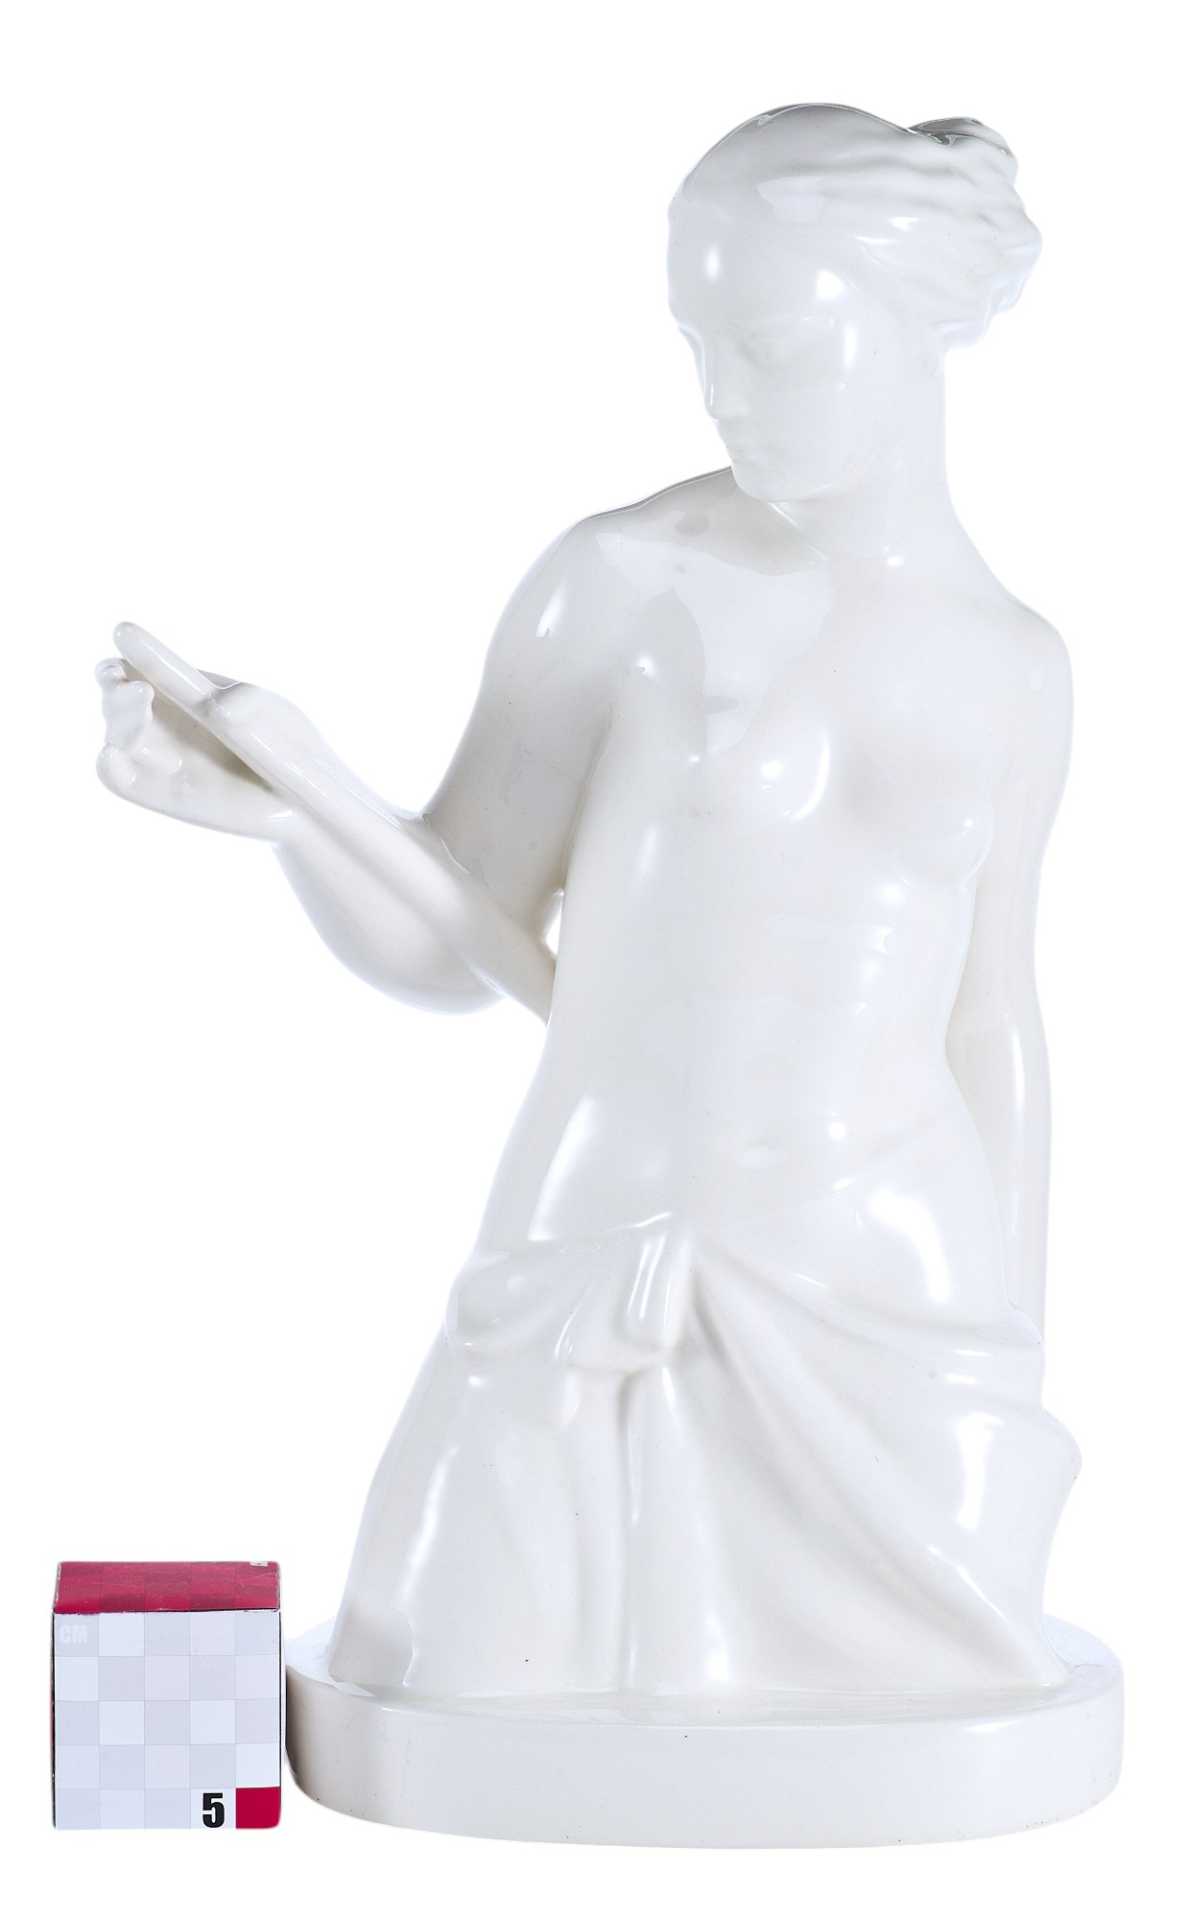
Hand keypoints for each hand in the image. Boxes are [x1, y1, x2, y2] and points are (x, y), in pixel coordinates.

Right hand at [96, 657, 298, 840]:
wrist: (305, 799)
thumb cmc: (287, 747)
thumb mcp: (271, 717)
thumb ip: (246, 707)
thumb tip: (220, 706)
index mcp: (182, 691)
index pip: (136, 666)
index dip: (127, 652)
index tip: (124, 633)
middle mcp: (163, 723)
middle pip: (114, 697)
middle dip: (118, 691)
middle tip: (142, 693)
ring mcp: (160, 760)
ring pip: (115, 736)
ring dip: (121, 723)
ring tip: (146, 717)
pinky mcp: (162, 795)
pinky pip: (118, 780)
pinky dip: (109, 767)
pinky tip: (113, 756)